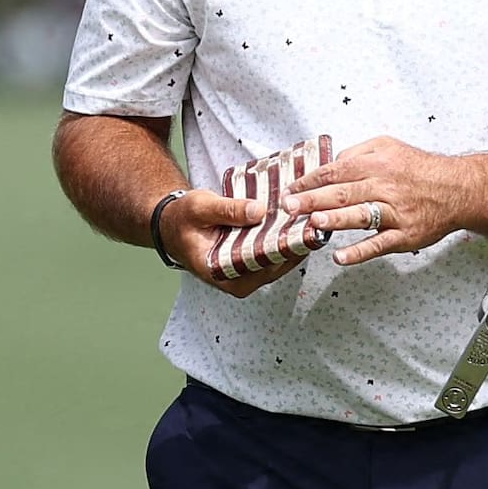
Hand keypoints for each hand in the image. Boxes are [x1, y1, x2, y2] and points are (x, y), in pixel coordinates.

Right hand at [161, 181, 307, 297]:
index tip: (303, 231)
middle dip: (295, 244)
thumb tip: (259, 211)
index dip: (284, 248)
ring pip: (278, 261)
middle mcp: (236, 280)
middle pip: (275, 265)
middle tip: (315, 222)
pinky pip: (273, 254)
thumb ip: (228, 210)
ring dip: (293, 242)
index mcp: (221, 272)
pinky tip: (297, 222)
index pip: (261, 264)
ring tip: (311, 219)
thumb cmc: (183, 219)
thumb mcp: (201, 208)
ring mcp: (246, 275)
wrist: (173, 225)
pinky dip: (284, 240)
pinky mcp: (252, 264)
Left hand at [284, 135, 487, 266]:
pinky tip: (341, 258)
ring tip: (313, 223)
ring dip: (334, 219)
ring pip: (360, 216)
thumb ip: (358, 152)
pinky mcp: (404, 235)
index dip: (309, 181)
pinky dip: (359, 252)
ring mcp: (394, 213)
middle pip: (342, 192)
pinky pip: (379, 244)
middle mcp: (384, 186)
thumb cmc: (420, 169)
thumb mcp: (388, 146)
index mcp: (376, 163)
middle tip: (290, 207)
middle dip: (312, 199)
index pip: (335, 171)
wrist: (457, 189)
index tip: (290, 189)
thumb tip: (331, 164)